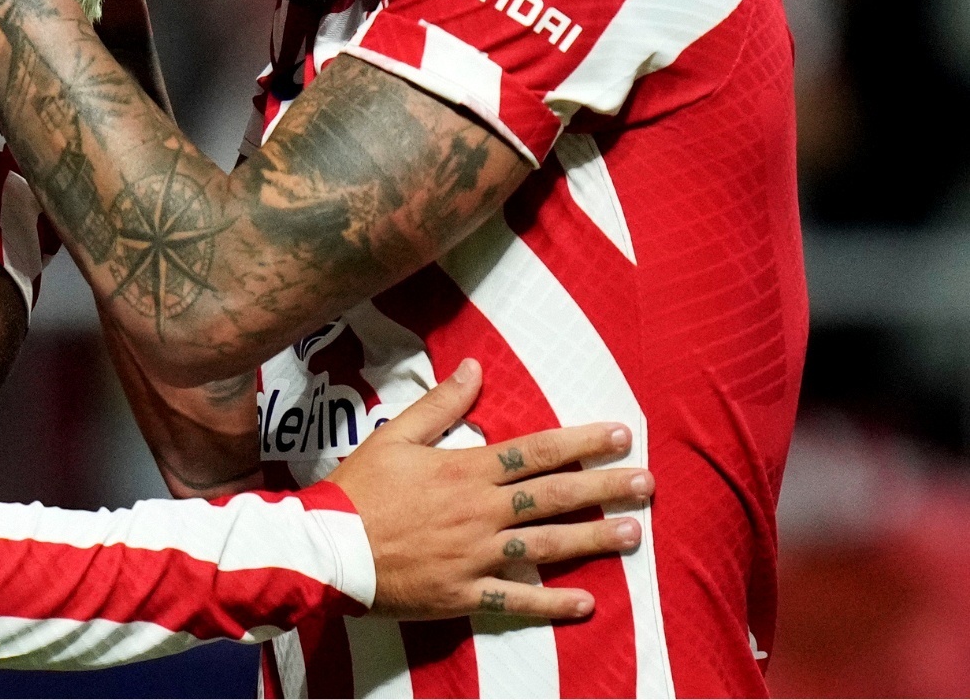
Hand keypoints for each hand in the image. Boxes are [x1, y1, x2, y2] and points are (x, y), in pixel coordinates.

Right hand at [328, 359, 650, 619]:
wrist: (327, 550)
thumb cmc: (358, 490)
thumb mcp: (393, 436)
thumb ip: (440, 405)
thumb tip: (475, 368)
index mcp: (465, 471)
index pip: (535, 452)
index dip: (581, 442)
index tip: (620, 434)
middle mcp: (480, 512)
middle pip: (554, 496)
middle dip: (604, 487)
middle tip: (646, 482)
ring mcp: (476, 556)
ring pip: (547, 545)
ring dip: (594, 539)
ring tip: (634, 533)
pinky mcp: (465, 592)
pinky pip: (517, 600)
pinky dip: (553, 603)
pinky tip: (587, 604)